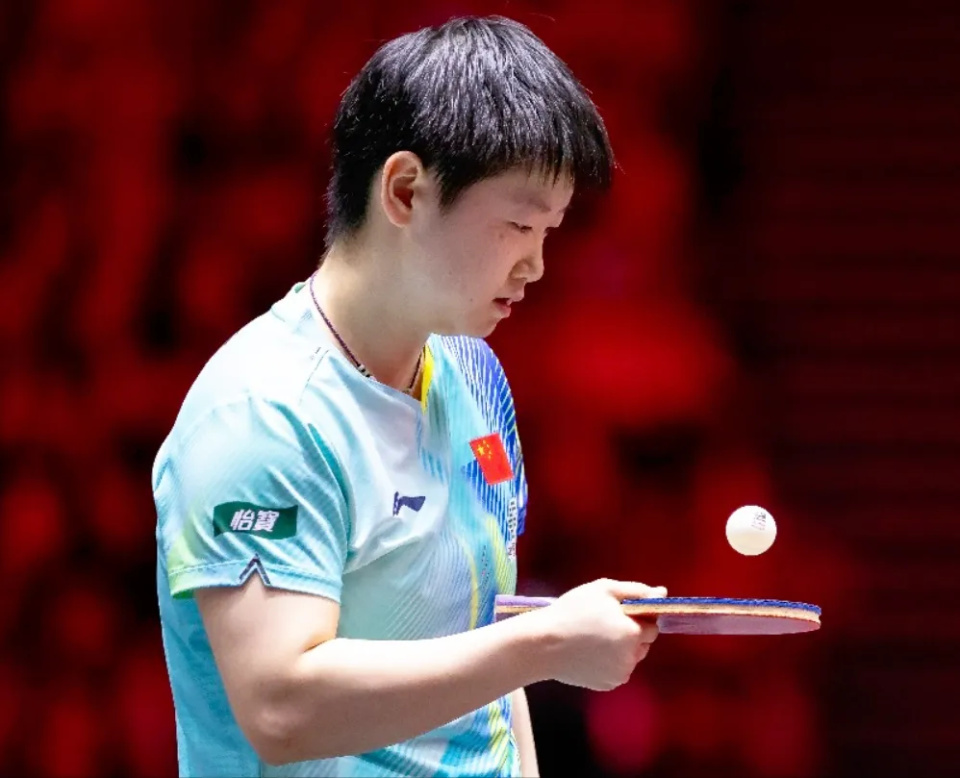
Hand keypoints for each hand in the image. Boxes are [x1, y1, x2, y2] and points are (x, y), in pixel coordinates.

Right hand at [533, 578, 665, 690]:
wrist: (543, 644)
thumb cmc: (572, 611)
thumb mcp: (603, 590)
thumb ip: (637, 591)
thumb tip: (662, 593)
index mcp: (633, 633)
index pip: (653, 626)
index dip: (638, 618)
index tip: (618, 613)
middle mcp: (631, 658)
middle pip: (643, 644)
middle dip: (631, 634)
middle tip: (604, 624)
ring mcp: (619, 674)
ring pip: (630, 658)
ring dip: (621, 649)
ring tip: (595, 639)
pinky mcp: (607, 685)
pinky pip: (617, 670)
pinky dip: (609, 662)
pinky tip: (590, 653)